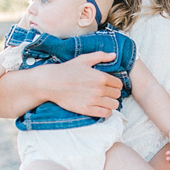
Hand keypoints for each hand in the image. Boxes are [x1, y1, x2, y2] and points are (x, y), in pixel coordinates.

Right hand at [0, 50, 122, 118]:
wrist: (51, 82)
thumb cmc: (67, 70)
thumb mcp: (84, 60)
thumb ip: (100, 56)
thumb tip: (114, 55)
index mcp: (101, 77)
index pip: (119, 84)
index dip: (115, 85)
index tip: (110, 85)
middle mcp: (99, 89)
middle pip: (117, 95)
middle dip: (113, 94)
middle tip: (106, 93)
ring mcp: (93, 100)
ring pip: (114, 105)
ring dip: (110, 103)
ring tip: (104, 101)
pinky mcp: (86, 110)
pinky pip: (105, 113)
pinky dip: (105, 111)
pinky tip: (100, 107)